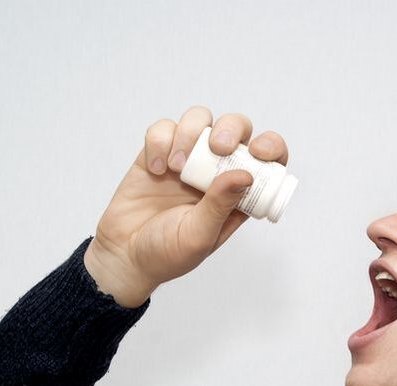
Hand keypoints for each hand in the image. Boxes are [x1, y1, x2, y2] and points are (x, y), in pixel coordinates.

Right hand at [83, 105, 289, 307]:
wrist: (125, 254)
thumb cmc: (168, 253)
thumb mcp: (200, 236)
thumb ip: (221, 205)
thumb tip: (245, 174)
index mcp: (238, 192)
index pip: (267, 159)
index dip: (272, 147)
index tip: (260, 152)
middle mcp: (217, 170)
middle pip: (235, 128)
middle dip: (231, 128)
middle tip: (219, 147)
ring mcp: (188, 158)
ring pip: (200, 119)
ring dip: (190, 132)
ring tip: (177, 167)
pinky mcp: (157, 152)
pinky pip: (163, 129)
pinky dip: (159, 142)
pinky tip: (156, 170)